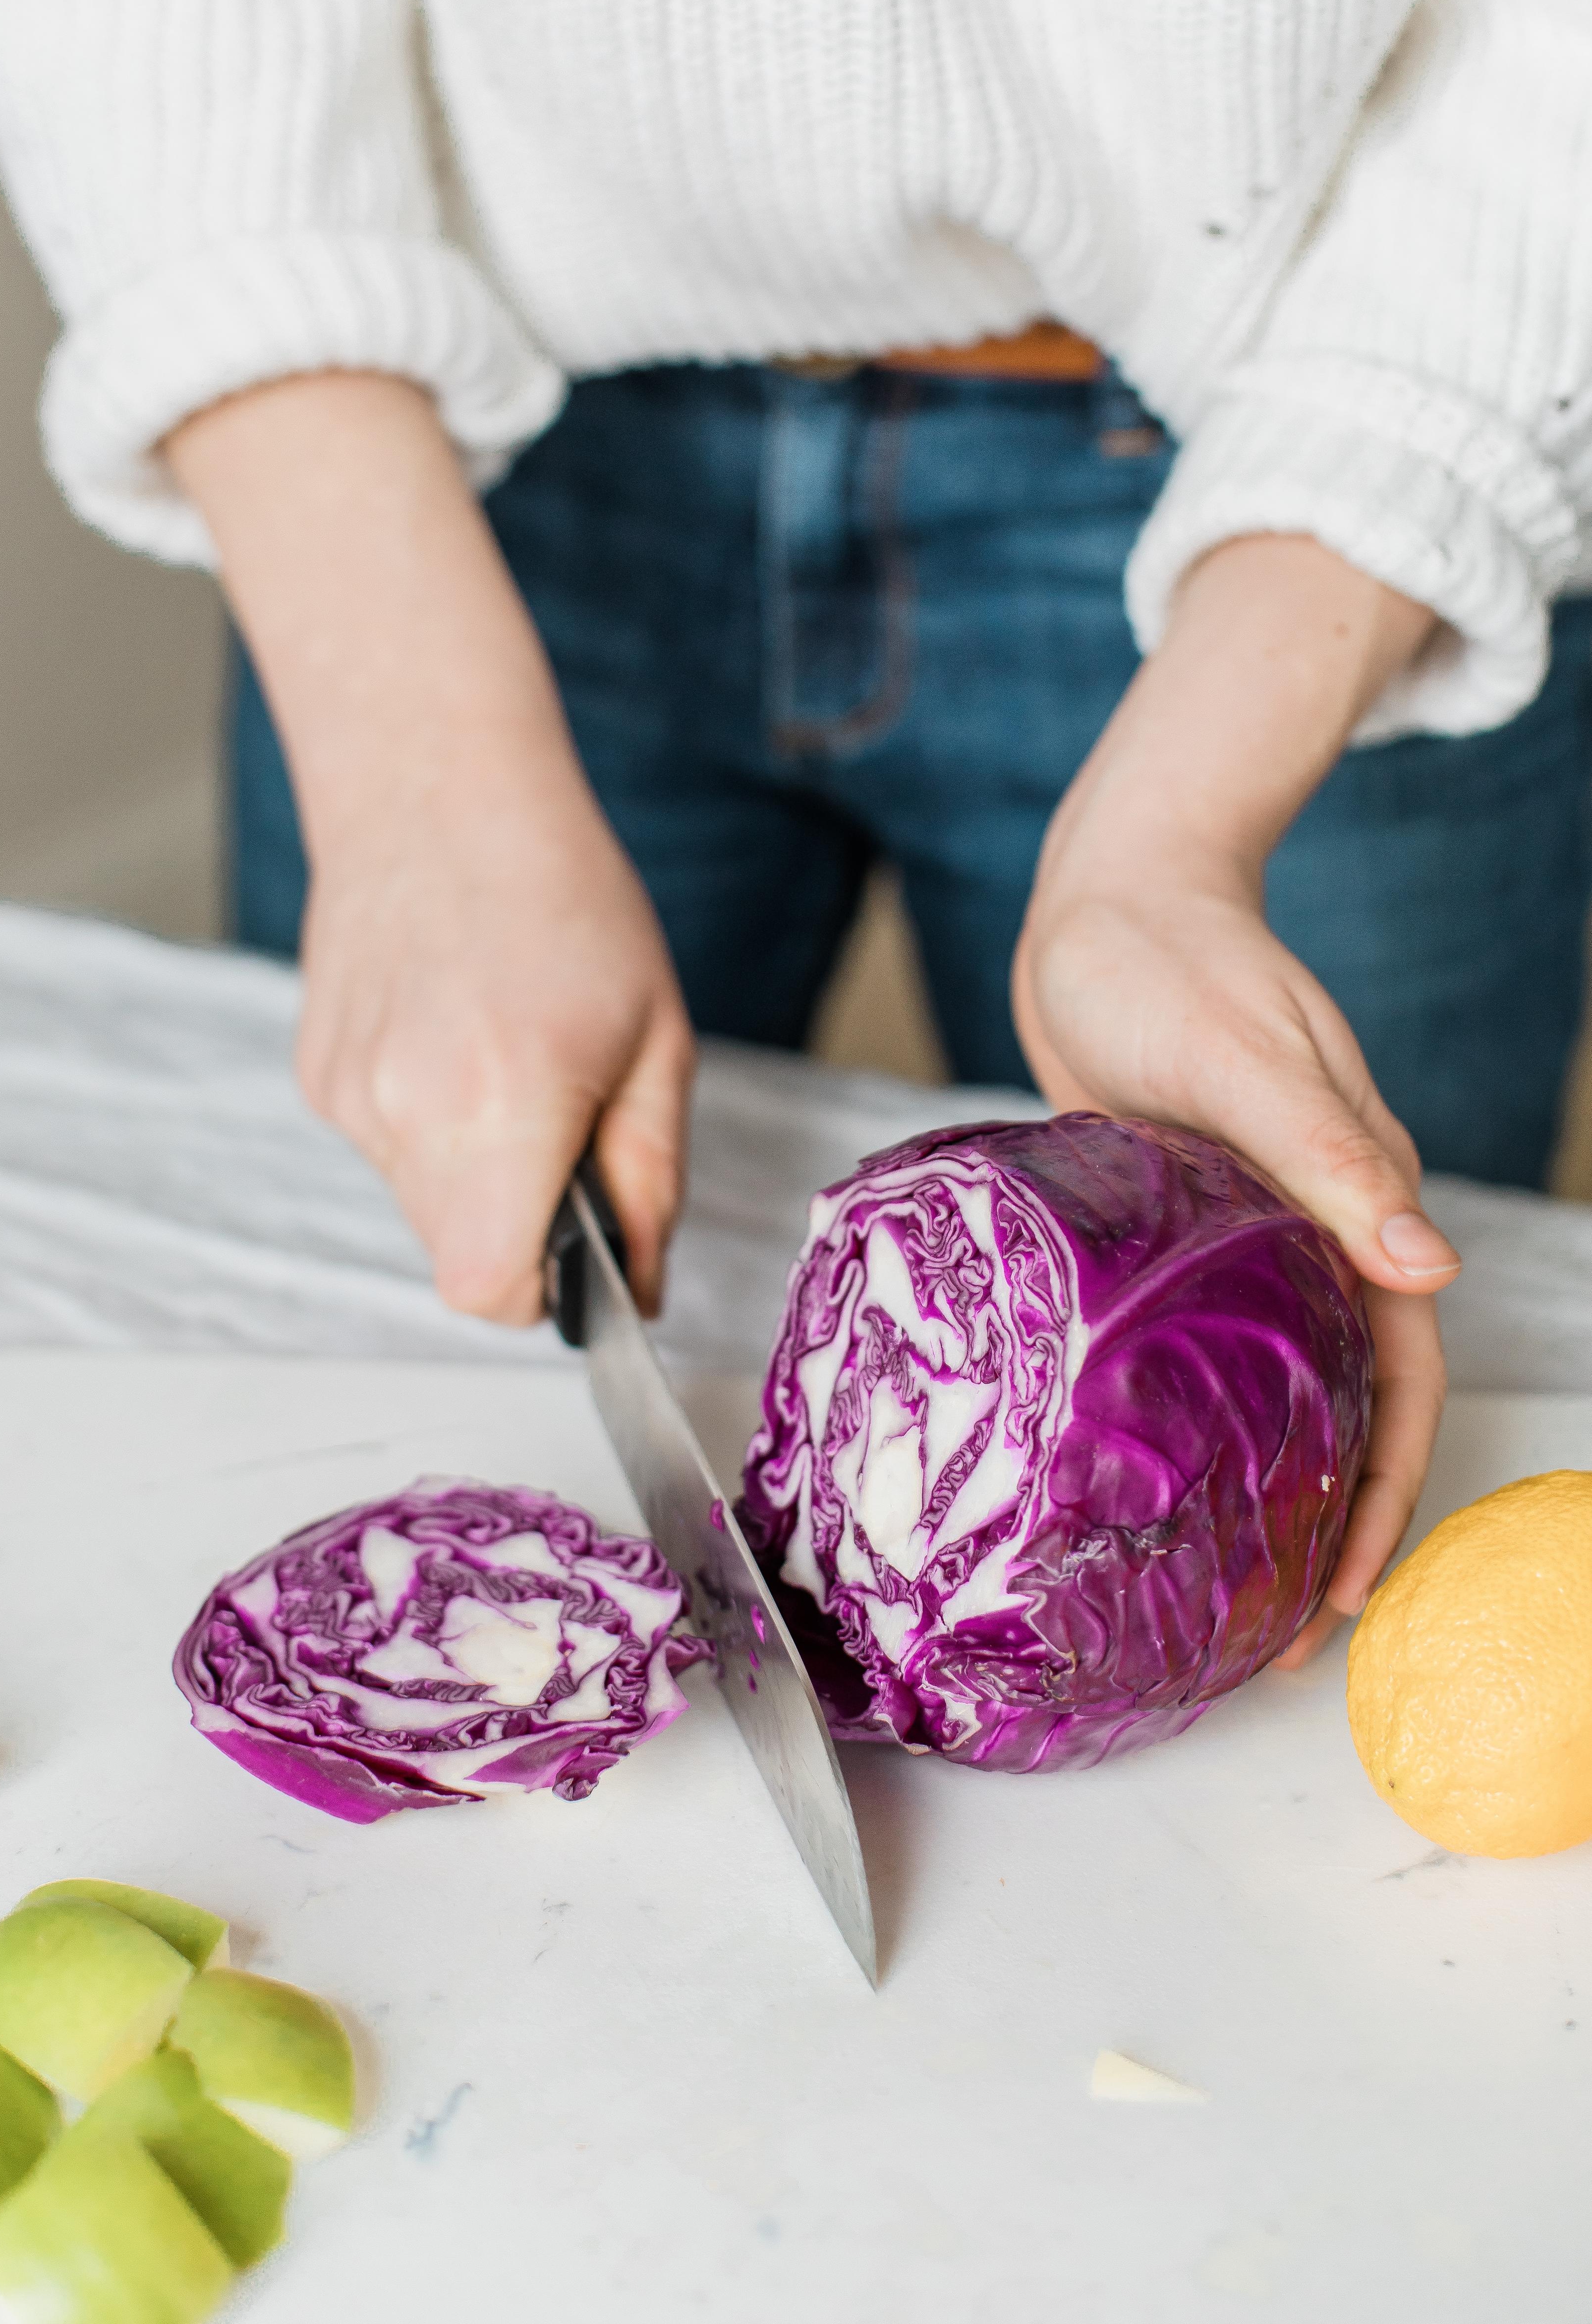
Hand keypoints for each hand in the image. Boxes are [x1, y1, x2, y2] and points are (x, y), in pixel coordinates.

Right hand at [298, 766, 693, 1324]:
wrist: (438, 792)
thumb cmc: (565, 900)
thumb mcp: (657, 1041)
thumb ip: (651, 1182)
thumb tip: (641, 1287)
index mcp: (506, 1102)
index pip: (489, 1287)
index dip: (541, 1293)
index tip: (577, 1251)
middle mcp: (409, 1109)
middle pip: (459, 1257)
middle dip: (519, 1226)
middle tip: (559, 1127)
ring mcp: (349, 1095)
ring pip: (423, 1204)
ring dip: (475, 1170)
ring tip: (504, 1061)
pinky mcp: (318, 1076)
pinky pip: (387, 1148)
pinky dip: (429, 1123)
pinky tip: (453, 1038)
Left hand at [1014, 856, 1450, 1662]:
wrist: (1105, 900)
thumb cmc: (1167, 959)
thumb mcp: (1243, 1051)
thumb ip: (1326, 1152)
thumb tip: (1427, 1266)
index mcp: (1353, 1190)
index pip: (1401, 1368)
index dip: (1389, 1484)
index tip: (1352, 1590)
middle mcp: (1313, 1220)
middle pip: (1354, 1395)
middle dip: (1337, 1518)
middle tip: (1281, 1634)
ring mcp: (1248, 1224)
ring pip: (1285, 1376)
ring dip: (1273, 1478)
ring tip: (1227, 1586)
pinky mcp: (1181, 1219)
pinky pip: (1211, 1335)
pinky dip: (1203, 1408)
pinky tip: (1153, 1467)